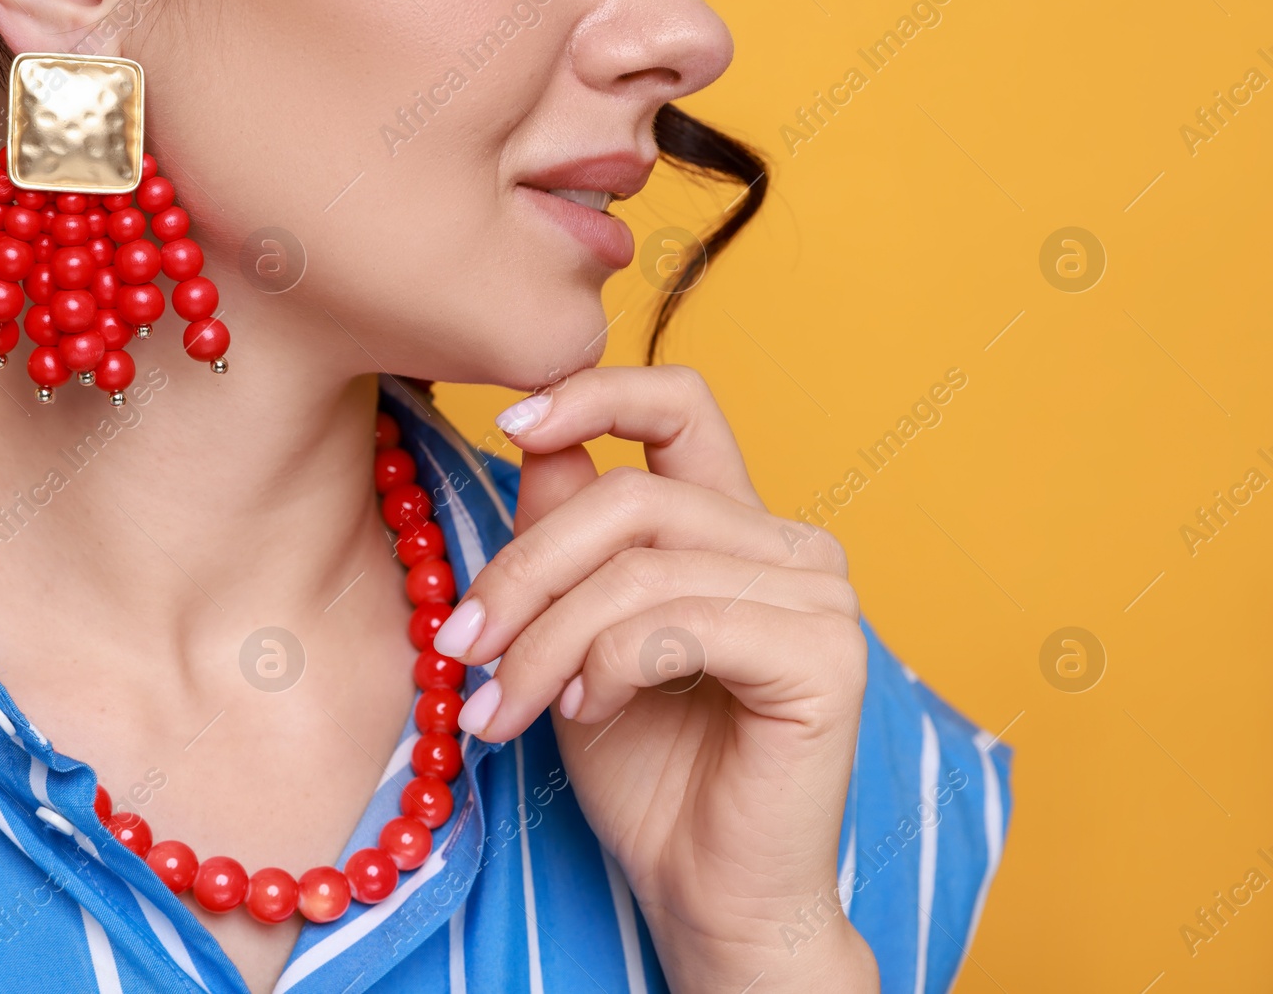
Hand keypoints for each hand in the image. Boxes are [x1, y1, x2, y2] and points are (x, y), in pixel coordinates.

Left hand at [432, 366, 877, 991]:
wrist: (705, 893)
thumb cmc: (644, 771)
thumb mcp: (574, 637)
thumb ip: (567, 536)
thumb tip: (538, 439)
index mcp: (735, 527)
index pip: (681, 402)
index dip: (595, 393)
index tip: (511, 420)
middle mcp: (790, 545)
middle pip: (630, 498)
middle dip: (525, 571)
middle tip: (461, 646)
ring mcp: (818, 596)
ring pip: (640, 568)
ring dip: (546, 640)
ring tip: (501, 707)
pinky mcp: (824, 656)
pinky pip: (680, 624)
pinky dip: (608, 666)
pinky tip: (586, 711)